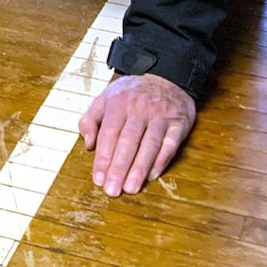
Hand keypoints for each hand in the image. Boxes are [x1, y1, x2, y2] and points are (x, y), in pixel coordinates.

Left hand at [79, 74, 195, 196]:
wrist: (166, 77)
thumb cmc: (131, 94)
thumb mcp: (106, 97)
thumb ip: (91, 119)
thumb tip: (88, 144)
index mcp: (119, 102)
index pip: (109, 133)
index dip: (103, 157)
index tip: (98, 178)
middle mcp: (140, 108)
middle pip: (128, 141)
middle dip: (119, 167)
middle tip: (112, 190)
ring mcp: (160, 116)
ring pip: (149, 144)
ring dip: (139, 168)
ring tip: (131, 188)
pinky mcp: (179, 123)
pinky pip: (171, 144)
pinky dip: (162, 160)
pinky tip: (152, 175)